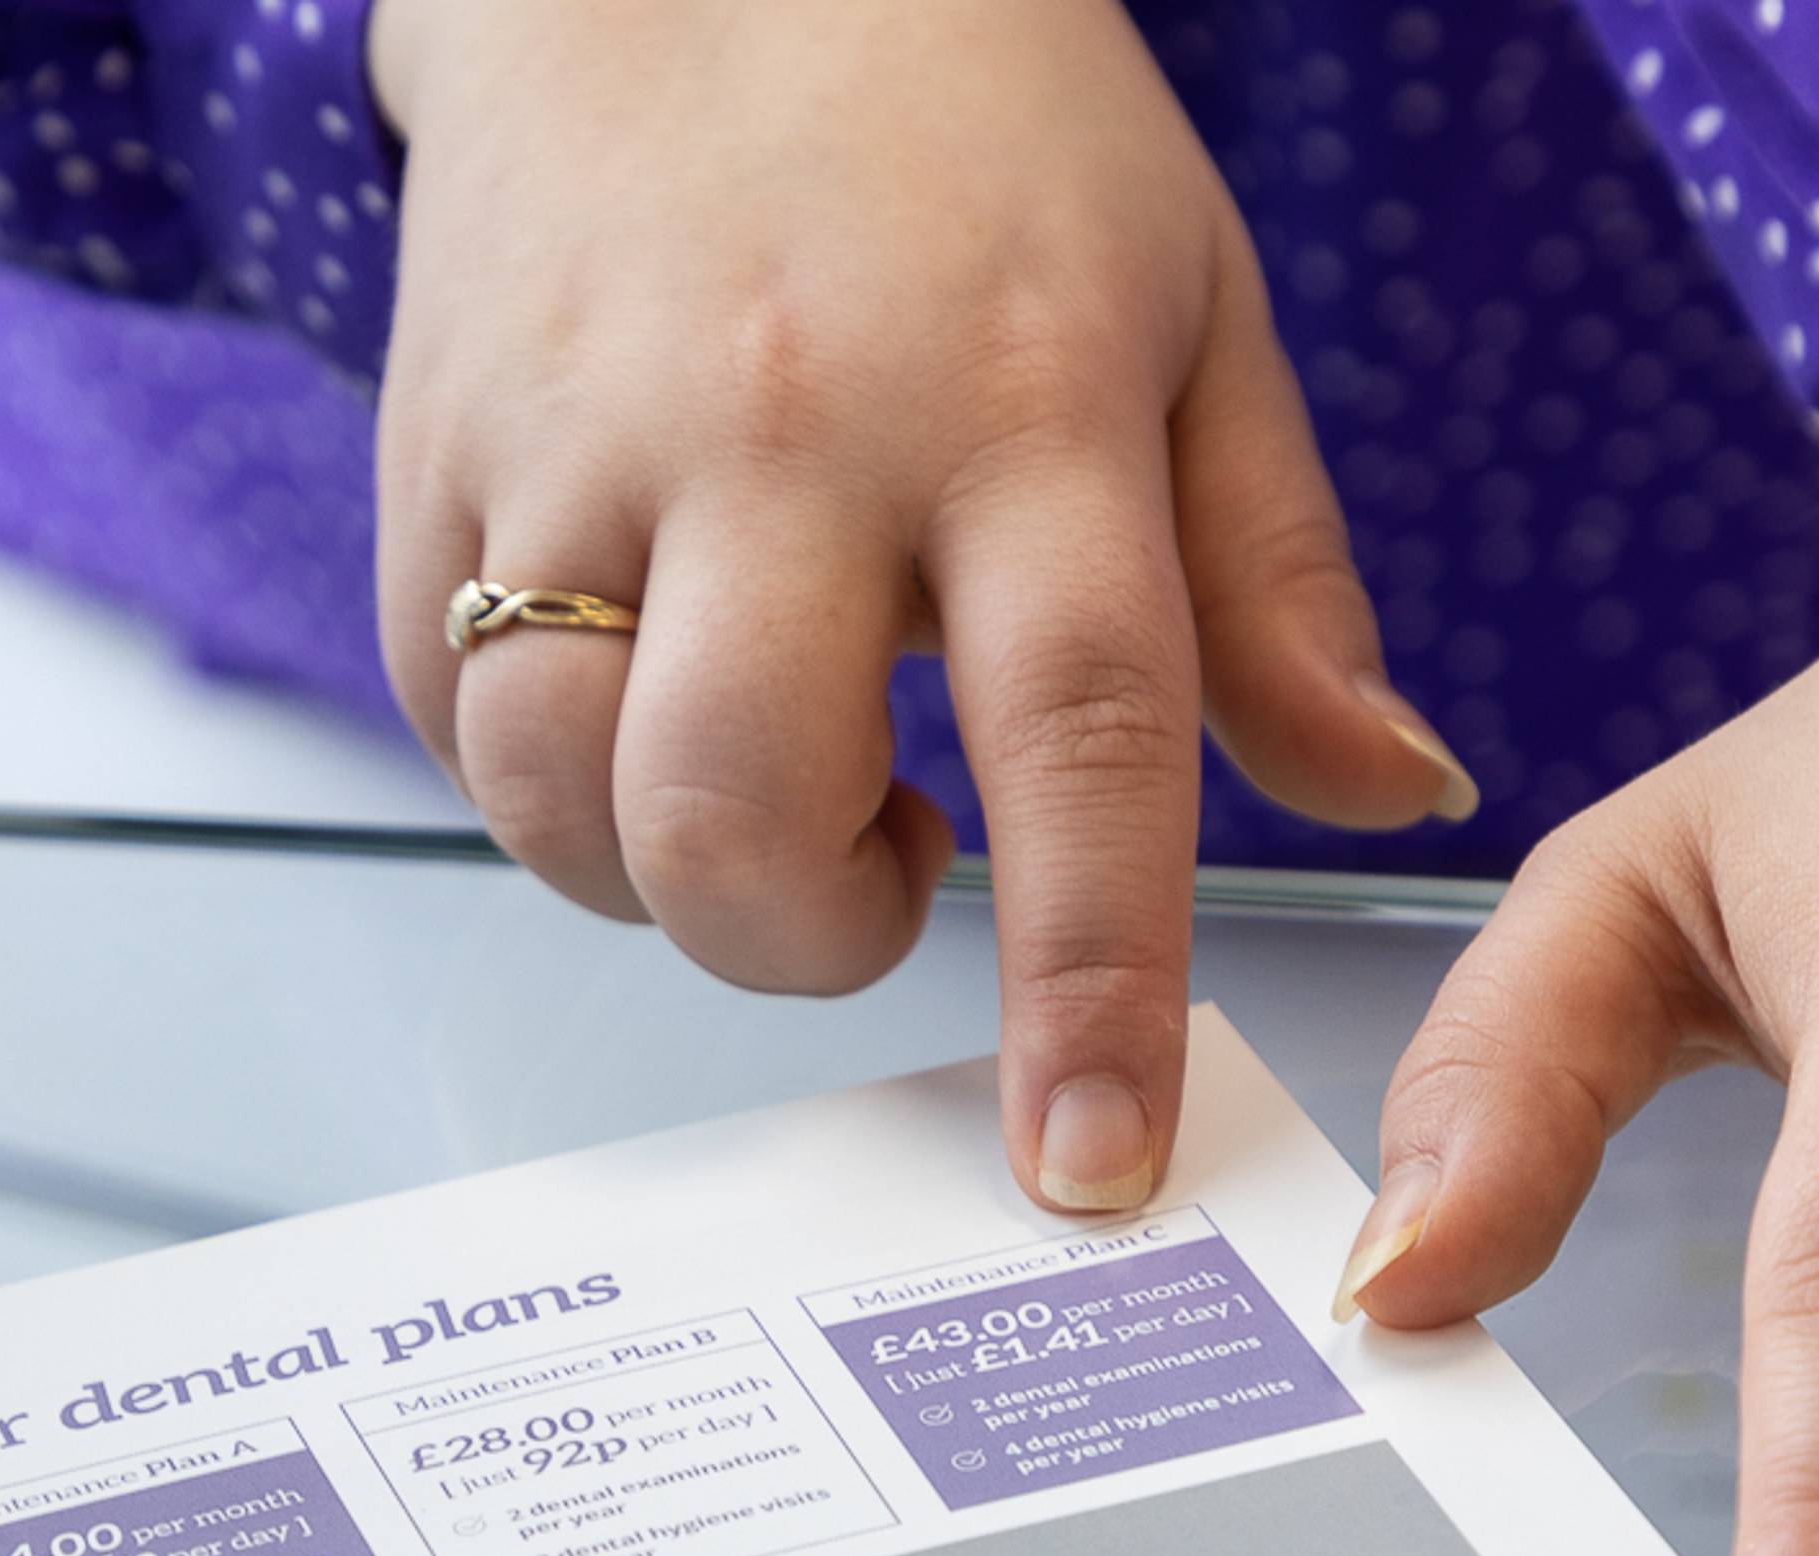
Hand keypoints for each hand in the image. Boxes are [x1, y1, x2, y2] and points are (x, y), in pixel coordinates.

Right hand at [367, 0, 1472, 1212]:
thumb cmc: (971, 133)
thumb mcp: (1192, 310)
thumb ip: (1277, 578)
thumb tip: (1388, 790)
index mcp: (1018, 397)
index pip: (1077, 734)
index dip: (1089, 977)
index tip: (1091, 1159)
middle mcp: (779, 427)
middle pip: (742, 811)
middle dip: (808, 935)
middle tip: (881, 866)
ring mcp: (575, 442)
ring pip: (560, 796)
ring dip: (662, 872)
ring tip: (752, 763)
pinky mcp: (430, 460)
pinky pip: (450, 725)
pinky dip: (540, 779)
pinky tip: (632, 689)